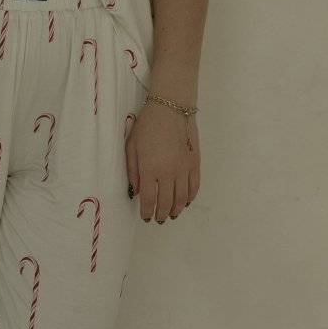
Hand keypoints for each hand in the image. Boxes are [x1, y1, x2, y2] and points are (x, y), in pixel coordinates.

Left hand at [125, 102, 199, 223]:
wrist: (171, 109)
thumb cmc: (147, 126)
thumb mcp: (131, 146)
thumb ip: (132, 171)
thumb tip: (136, 192)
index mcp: (150, 169)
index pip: (149, 199)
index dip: (147, 212)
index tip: (145, 217)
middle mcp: (168, 173)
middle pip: (166, 203)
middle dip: (161, 215)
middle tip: (158, 219)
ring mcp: (184, 169)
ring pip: (182, 199)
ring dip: (176, 210)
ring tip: (171, 215)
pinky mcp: (195, 164)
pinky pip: (194, 187)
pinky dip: (190, 198)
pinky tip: (185, 202)